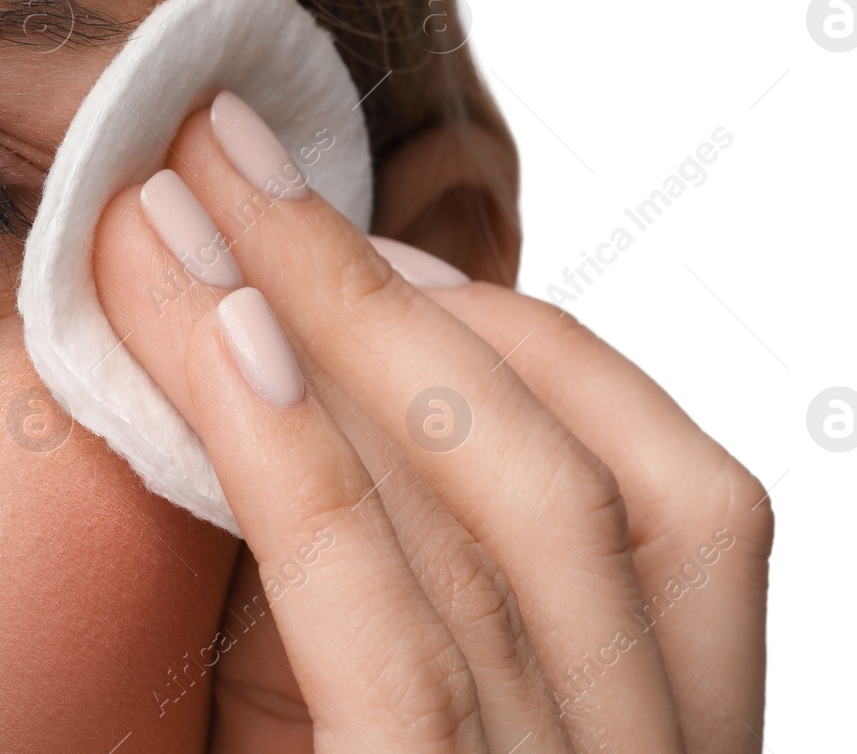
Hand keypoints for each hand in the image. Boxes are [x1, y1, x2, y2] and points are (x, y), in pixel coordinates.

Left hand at [93, 92, 772, 752]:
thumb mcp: (359, 707)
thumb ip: (362, 559)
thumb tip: (282, 352)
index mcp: (666, 724)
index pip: (680, 501)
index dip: (523, 342)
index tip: (363, 239)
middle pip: (572, 477)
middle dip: (390, 291)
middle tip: (230, 159)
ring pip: (504, 518)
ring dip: (332, 328)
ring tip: (176, 210)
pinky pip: (393, 632)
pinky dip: (309, 463)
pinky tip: (222, 337)